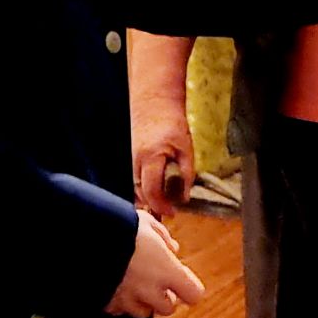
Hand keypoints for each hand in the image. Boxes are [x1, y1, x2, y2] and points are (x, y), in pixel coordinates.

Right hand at [105, 210, 204, 317]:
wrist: (81, 242)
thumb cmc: (118, 228)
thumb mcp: (145, 222)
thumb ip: (162, 237)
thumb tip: (172, 248)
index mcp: (166, 270)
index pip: (193, 294)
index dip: (189, 288)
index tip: (183, 279)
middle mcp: (149, 291)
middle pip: (168, 308)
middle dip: (164, 296)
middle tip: (156, 280)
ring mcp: (127, 301)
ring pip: (142, 312)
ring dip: (142, 302)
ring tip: (134, 283)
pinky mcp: (106, 305)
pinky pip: (118, 309)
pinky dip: (119, 301)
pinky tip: (114, 285)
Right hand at [133, 99, 193, 218]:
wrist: (155, 104)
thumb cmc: (173, 125)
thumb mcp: (186, 149)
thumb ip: (187, 174)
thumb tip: (185, 198)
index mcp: (151, 158)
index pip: (151, 191)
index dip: (161, 205)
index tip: (173, 213)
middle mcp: (136, 161)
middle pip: (140, 192)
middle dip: (154, 204)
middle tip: (170, 211)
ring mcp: (130, 159)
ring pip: (135, 187)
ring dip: (148, 197)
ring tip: (164, 203)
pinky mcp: (130, 157)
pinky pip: (134, 178)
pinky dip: (143, 187)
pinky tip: (155, 190)